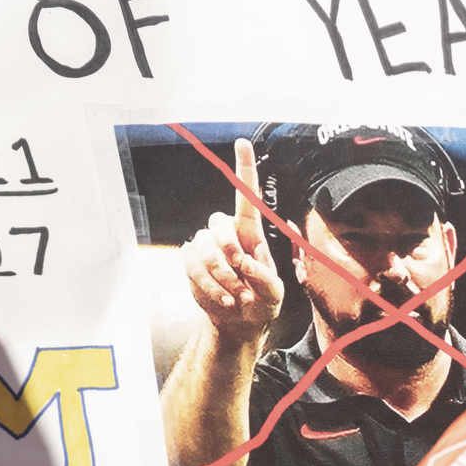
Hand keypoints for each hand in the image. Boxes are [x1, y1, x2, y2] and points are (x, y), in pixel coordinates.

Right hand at [179, 138, 283, 345]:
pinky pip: (190, 263)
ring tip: (235, 295)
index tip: (242, 143)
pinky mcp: (191, 261)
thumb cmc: (262, 302)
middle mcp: (228, 234)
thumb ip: (264, 277)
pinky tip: (221, 297)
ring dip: (220, 276)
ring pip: (203, 246)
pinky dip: (206, 284)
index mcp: (252, 232)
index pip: (247, 195)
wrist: (239, 322)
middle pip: (219, 222)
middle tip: (241, 275)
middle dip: (229, 251)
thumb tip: (246, 263)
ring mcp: (207, 247)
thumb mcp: (274, 293)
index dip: (244, 169)